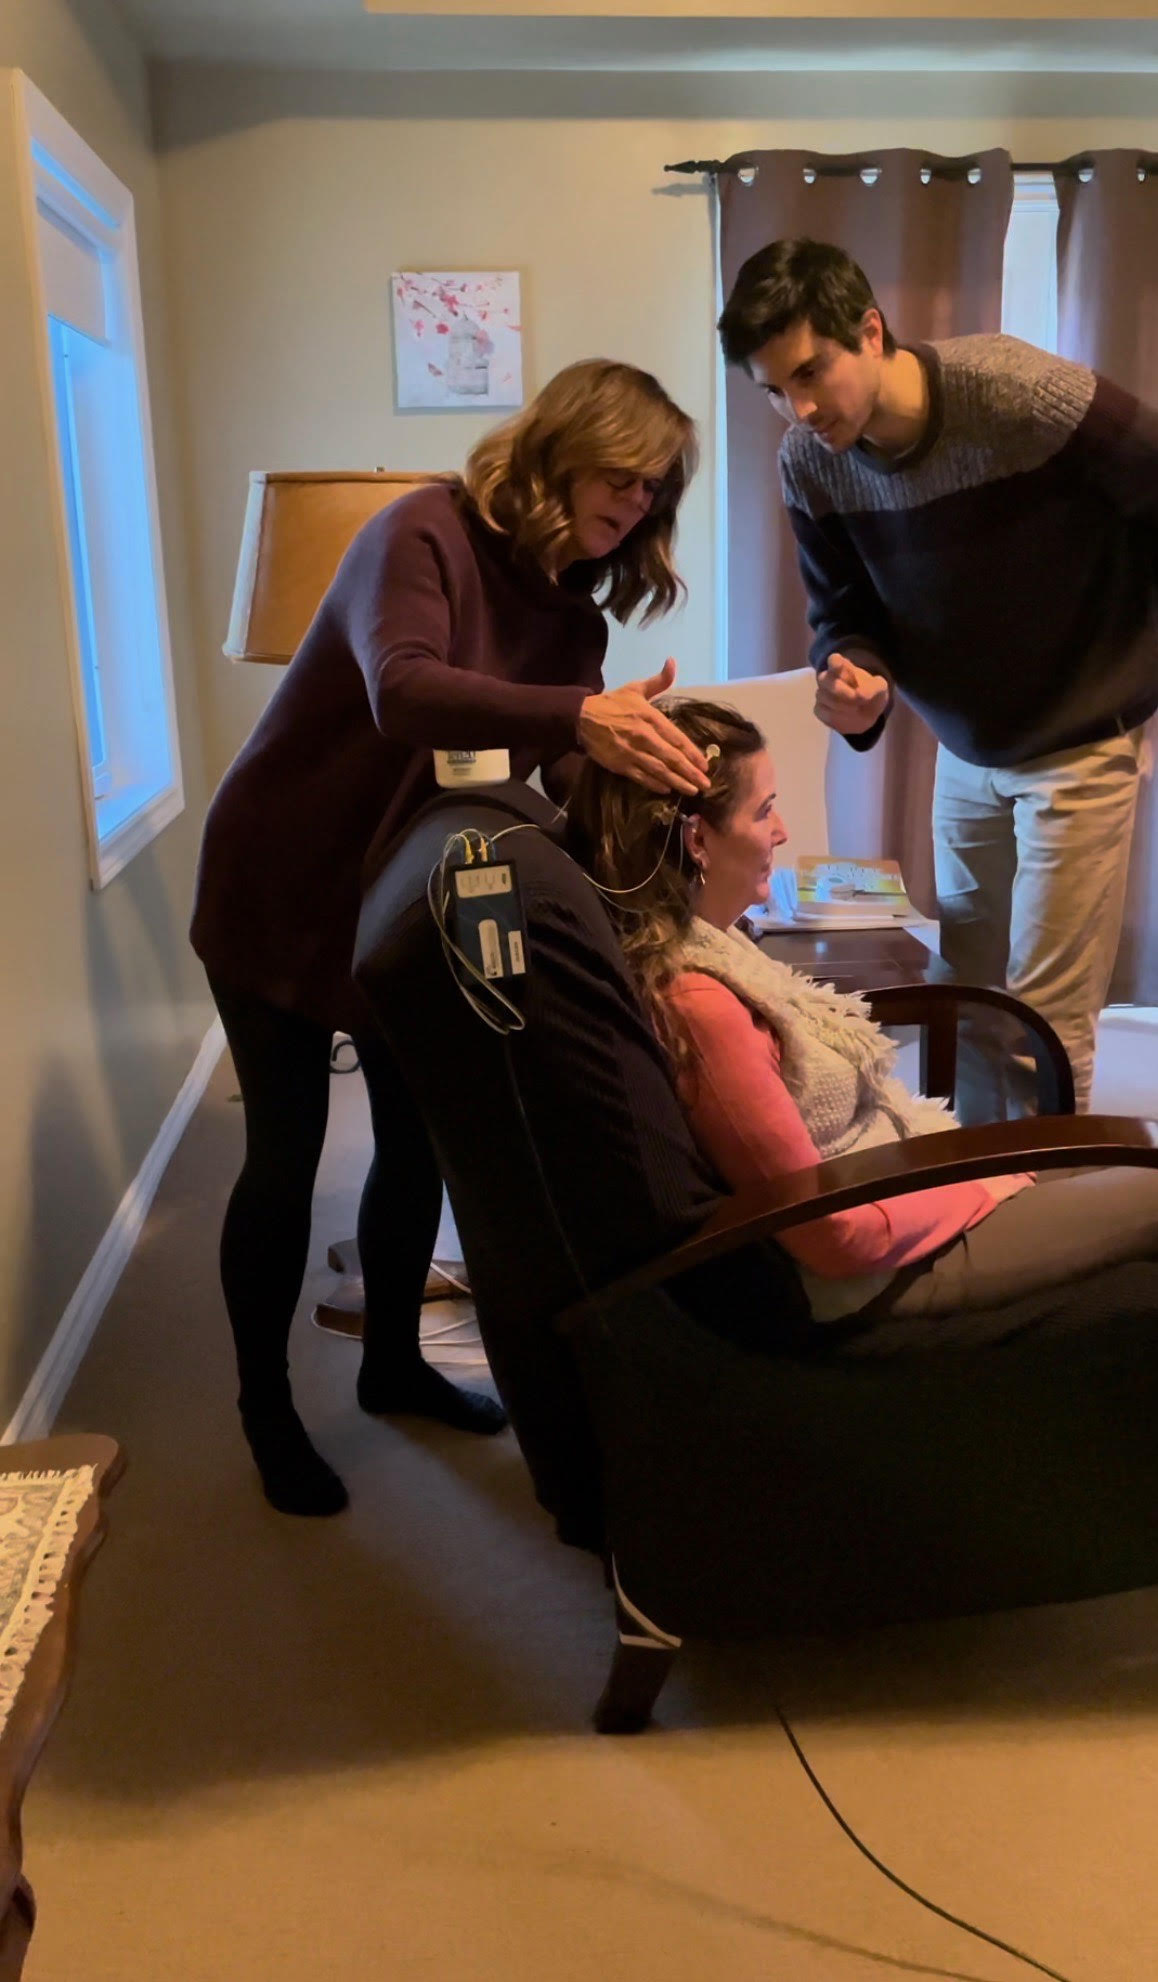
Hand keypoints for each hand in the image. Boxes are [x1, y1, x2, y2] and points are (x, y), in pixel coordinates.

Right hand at [579, 657, 710, 794]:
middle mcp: (644, 736)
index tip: (705, 765)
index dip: (693, 754)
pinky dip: (655, 785)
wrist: (581, 717)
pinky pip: (642, 777)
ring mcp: (632, 752)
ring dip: (678, 782)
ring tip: (691, 791)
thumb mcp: (636, 688)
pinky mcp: (620, 764)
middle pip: (672, 758)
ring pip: (660, 771)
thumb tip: (673, 661)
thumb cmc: (612, 703)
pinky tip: (667, 790)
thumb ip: (659, 680)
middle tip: (705, 785)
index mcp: (651, 717)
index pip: (677, 739)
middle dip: (691, 773)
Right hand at [814, 653, 890, 735]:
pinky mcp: (820, 709)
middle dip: (840, 690)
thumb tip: (859, 695)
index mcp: (843, 667)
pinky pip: (822, 711)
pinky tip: (847, 716)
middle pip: (824, 679)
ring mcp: (822, 694)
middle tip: (856, 698)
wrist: (867, 713)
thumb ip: (873, 688)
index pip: (834, 660)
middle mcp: (828, 678)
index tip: (838, 665)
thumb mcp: (880, 688)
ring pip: (823, 697)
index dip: (834, 662)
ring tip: (856, 708)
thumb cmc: (871, 694)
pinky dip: (835, 715)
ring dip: (841, 705)